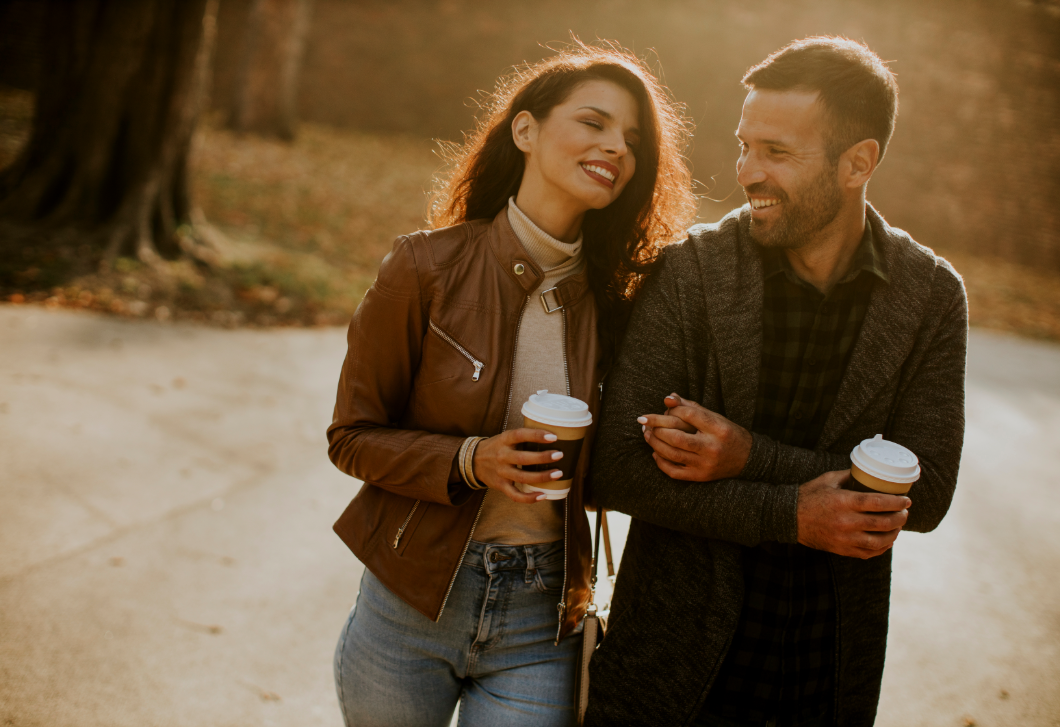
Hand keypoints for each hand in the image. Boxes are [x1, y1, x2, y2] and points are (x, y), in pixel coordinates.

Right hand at [472, 428, 564, 503]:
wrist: (473, 461)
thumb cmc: (497, 447)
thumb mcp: (505, 437)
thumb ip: (523, 437)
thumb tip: (552, 436)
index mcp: (504, 440)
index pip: (520, 435)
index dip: (536, 435)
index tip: (553, 436)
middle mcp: (502, 456)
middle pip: (523, 458)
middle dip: (543, 457)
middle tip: (559, 455)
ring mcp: (501, 472)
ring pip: (523, 477)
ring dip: (542, 477)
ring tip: (558, 474)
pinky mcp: (501, 486)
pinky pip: (515, 495)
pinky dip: (529, 498)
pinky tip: (543, 495)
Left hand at [638, 394, 752, 481]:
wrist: (747, 459)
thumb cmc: (727, 433)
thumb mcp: (714, 417)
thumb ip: (690, 407)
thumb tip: (668, 398)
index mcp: (718, 428)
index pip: (689, 415)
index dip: (672, 410)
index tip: (662, 408)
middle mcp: (712, 447)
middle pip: (676, 437)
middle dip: (656, 428)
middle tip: (645, 422)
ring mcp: (705, 464)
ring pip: (672, 454)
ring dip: (655, 443)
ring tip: (647, 434)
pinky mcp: (700, 477)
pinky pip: (674, 471)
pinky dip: (661, 462)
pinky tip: (655, 453)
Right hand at [797, 470, 910, 558]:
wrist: (789, 518)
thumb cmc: (809, 496)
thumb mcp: (828, 480)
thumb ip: (849, 476)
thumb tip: (868, 472)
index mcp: (844, 502)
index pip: (878, 502)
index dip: (896, 502)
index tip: (906, 500)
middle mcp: (846, 522)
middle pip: (883, 523)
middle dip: (900, 517)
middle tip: (905, 512)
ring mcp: (845, 539)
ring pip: (879, 541)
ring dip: (894, 534)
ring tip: (898, 526)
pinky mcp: (842, 550)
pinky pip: (869, 553)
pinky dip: (882, 548)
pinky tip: (886, 540)